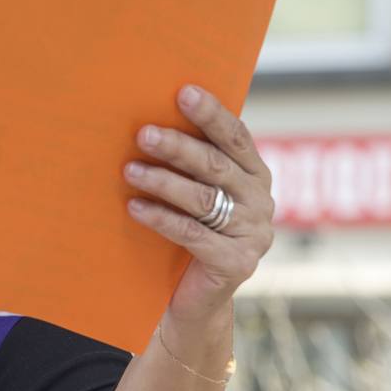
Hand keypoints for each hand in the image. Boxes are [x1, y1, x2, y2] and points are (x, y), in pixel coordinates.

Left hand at [123, 84, 274, 324]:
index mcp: (254, 174)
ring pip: (203, 199)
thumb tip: (147, 116)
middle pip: (217, 165)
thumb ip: (188, 162)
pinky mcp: (238, 263)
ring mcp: (254, 234)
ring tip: (129, 171)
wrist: (194, 298)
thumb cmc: (187, 232)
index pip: (235, 137)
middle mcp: (261, 201)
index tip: (183, 92)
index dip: (211, 114)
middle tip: (143, 134)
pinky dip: (161, 218)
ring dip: (163, 181)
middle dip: (178, 147)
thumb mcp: (192, 192)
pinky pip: (193, 234)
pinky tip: (134, 207)